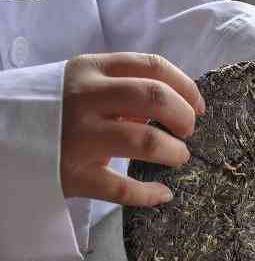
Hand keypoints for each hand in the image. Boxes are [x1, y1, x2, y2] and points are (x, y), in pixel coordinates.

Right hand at [61, 53, 204, 206]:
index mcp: (91, 69)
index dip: (186, 86)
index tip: (198, 106)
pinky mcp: (73, 175)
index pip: (153, 66)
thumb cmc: (52, 108)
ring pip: (146, 141)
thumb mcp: (80, 84)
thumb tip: (168, 106)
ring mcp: (79, 137)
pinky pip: (123, 188)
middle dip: (184, 115)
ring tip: (178, 157)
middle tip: (188, 130)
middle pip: (155, 97)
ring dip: (173, 151)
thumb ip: (121, 89)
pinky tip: (163, 194)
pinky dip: (150, 194)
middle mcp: (86, 98)